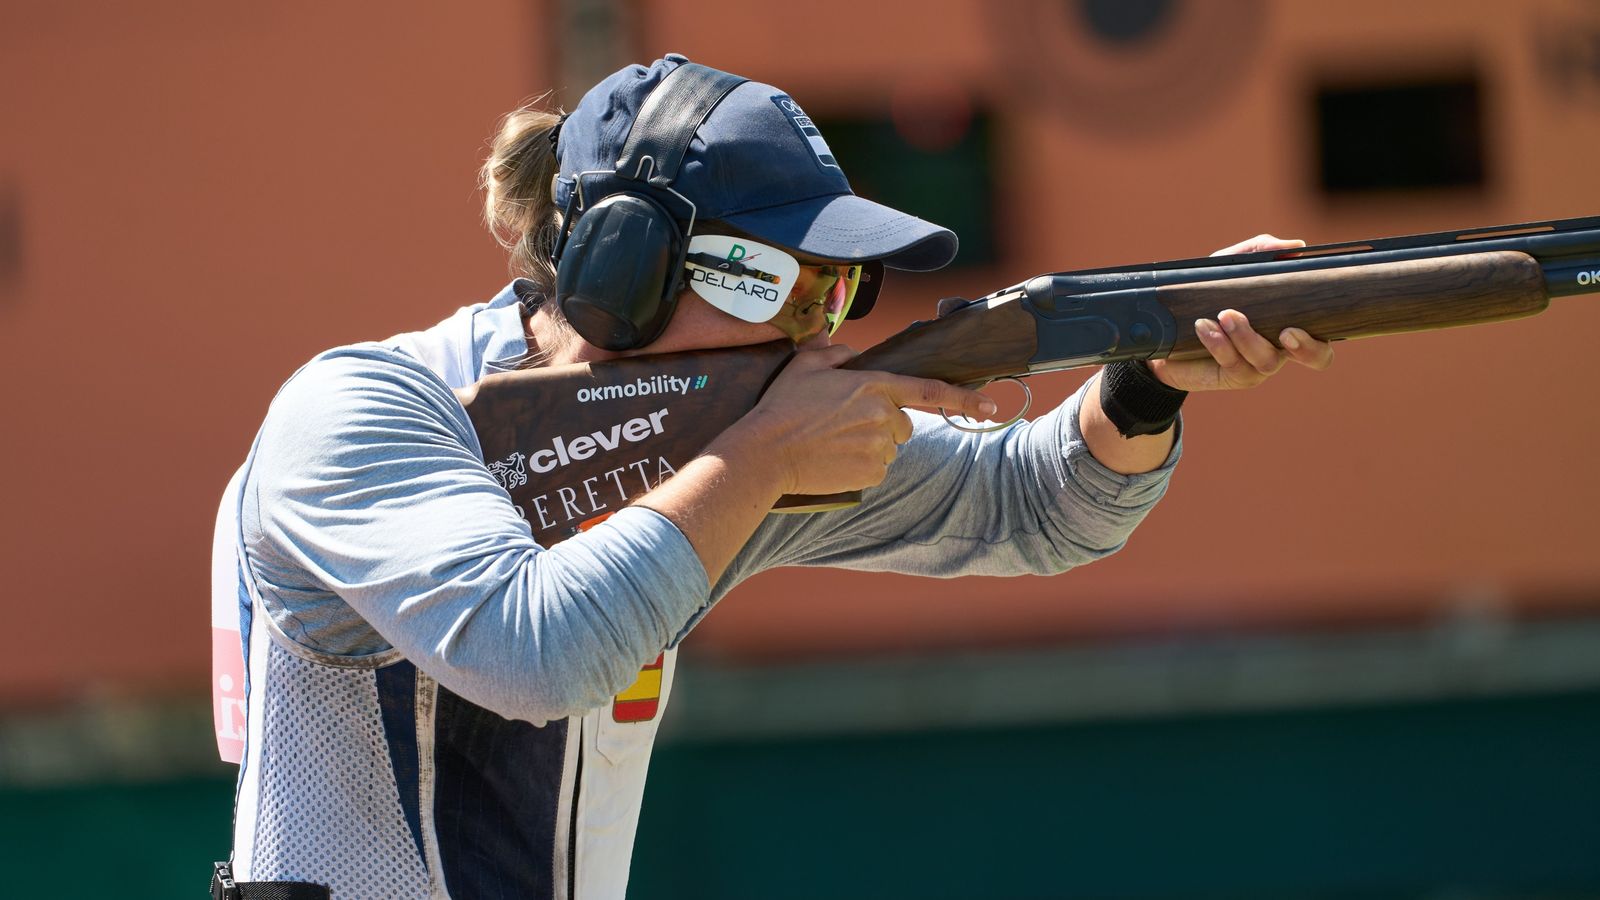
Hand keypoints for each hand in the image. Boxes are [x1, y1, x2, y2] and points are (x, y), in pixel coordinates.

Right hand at [727, 345, 995, 495]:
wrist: (765, 454)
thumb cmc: (782, 408)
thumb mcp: (805, 366)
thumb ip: (833, 351)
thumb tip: (848, 354)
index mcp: (874, 386)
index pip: (931, 391)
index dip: (965, 399)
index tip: (993, 406)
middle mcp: (883, 417)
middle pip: (903, 423)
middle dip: (883, 423)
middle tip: (844, 424)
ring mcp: (879, 448)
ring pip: (889, 447)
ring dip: (870, 445)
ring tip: (833, 442)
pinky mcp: (870, 474)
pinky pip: (876, 469)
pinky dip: (860, 466)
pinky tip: (834, 459)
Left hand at [1148, 234, 1335, 391]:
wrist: (1166, 326)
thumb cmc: (1209, 294)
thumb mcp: (1230, 266)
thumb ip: (1261, 252)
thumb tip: (1295, 246)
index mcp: (1291, 322)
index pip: (1323, 337)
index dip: (1321, 339)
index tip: (1295, 327)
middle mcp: (1281, 347)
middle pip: (1316, 358)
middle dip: (1305, 349)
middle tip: (1285, 333)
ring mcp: (1257, 365)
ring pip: (1267, 360)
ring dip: (1247, 337)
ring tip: (1225, 315)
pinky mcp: (1232, 375)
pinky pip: (1233, 363)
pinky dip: (1219, 343)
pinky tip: (1203, 326)